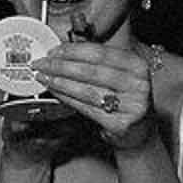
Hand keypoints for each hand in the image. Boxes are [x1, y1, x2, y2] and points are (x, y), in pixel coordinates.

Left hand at [30, 41, 158, 149]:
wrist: (141, 131)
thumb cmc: (127, 98)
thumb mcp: (122, 74)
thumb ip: (99, 62)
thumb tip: (63, 53)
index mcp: (137, 65)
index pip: (100, 53)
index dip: (73, 51)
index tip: (54, 50)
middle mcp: (137, 84)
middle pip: (90, 71)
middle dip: (61, 66)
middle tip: (42, 63)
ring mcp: (130, 106)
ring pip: (86, 90)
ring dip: (60, 83)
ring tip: (44, 77)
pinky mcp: (119, 124)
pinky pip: (86, 108)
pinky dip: (67, 99)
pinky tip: (56, 92)